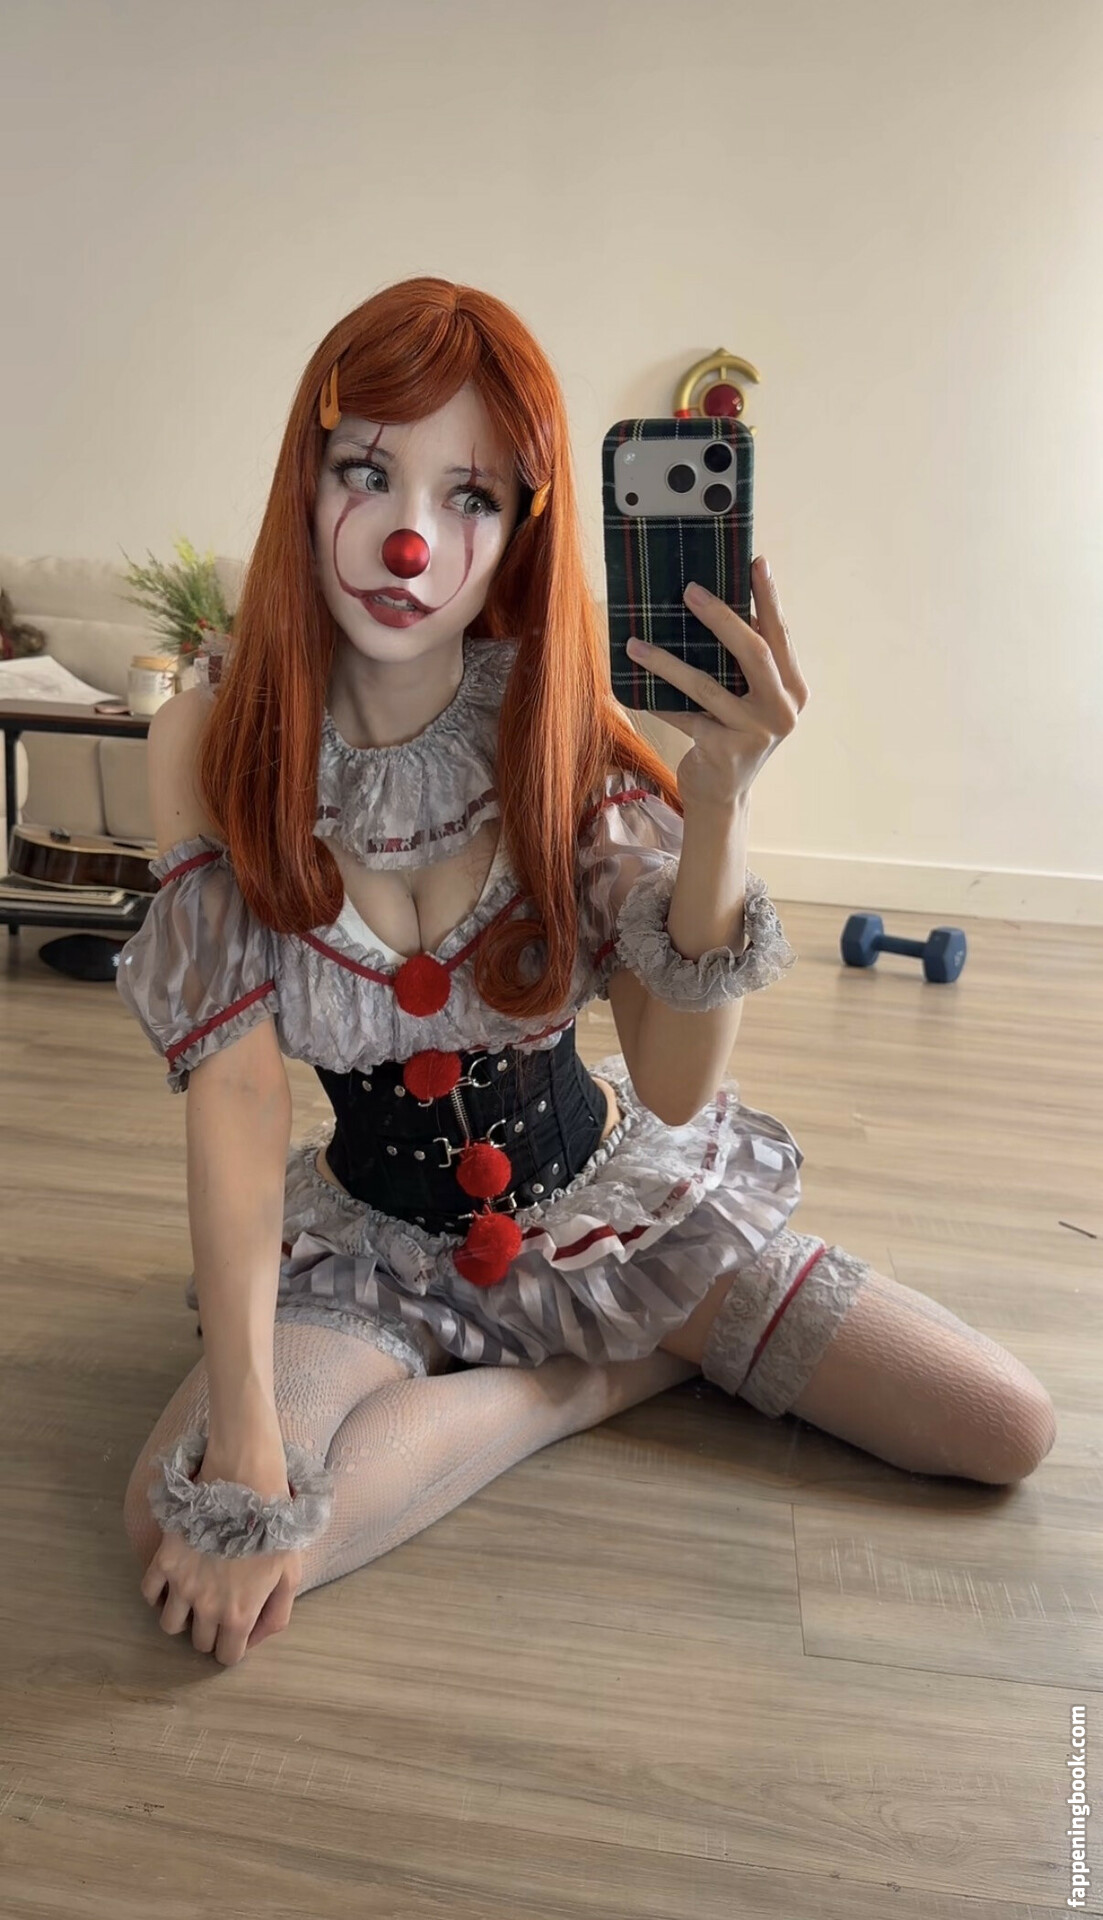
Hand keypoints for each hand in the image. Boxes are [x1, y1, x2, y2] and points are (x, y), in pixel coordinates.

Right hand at [140, 1458, 303, 1666]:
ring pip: (170, 1625)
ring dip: (183, 1618)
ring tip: (195, 1598)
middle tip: (219, 1608)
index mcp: (239, 1614)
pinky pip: (149, 1592)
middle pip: (199, 1642)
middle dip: (210, 1631)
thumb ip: (276, 1615)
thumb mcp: (290, 1574)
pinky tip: (174, 1581)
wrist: (246, 1485)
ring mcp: (181, 1584)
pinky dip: (158, 1593)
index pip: (227, 1656)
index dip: (232, 1647)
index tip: (235, 1631)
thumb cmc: (274, 1527)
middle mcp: (207, 1607)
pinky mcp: (164, 1561)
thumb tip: (254, 1639)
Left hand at [625, 556, 808, 814]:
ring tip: (636, 643)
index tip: (756, 561)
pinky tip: (632, 689)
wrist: (723, 794)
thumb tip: (716, 603)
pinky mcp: (725, 751)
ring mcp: (756, 733)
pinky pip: (683, 716)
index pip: (781, 634)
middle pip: (755, 652)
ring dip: (667, 662)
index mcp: (794, 688)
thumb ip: (746, 660)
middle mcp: (783, 709)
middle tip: (690, 590)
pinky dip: (656, 702)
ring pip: (707, 686)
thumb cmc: (732, 732)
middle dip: (722, 617)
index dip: (769, 598)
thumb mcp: (749, 696)